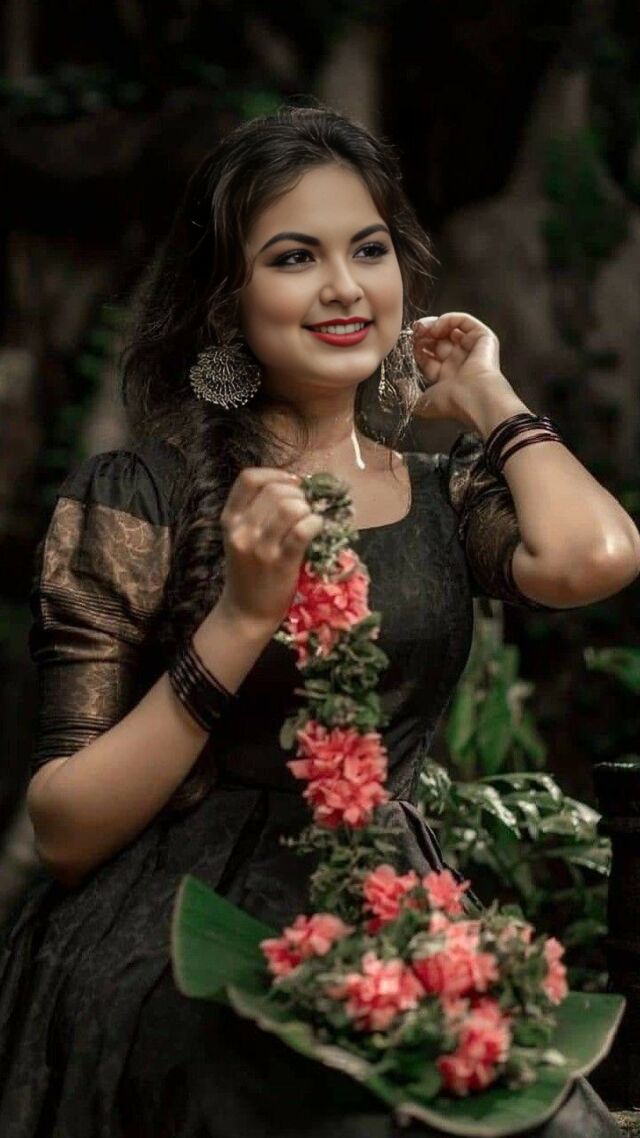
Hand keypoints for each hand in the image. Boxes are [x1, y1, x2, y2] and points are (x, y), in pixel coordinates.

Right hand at [218, 468, 323, 628]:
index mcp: (229, 519)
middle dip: (297, 494)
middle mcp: (242, 530)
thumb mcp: (241, 537)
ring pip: (290, 507)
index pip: (248, 478)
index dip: (275, 474)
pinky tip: (316, 528)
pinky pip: (302, 530)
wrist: (246, 612)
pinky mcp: (281, 563)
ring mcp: (260, 547)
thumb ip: (257, 512)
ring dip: (306, 509)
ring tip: (308, 520)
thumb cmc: (249, 572)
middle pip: (275, 491)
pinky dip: (315, 523)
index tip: (291, 484)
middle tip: (304, 508)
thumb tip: (296, 485)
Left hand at [411, 312, 515, 426]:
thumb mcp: (421, 403)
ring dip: (434, 325)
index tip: (410, 344)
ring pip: (451, 328)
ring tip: (423, 328)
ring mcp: (472, 349)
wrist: (475, 399)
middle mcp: (460, 362)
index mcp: (448, 377)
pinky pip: (465, 321)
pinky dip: (449, 320)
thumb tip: (400, 383)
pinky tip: (437, 328)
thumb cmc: (452, 403)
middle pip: (439, 340)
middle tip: (414, 332)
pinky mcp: (483, 338)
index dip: (418, 348)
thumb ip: (408, 393)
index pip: (429, 356)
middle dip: (424, 334)